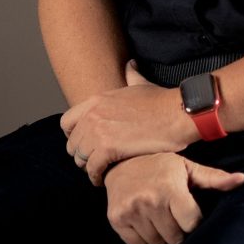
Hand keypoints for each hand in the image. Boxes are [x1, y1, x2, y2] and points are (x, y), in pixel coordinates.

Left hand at [61, 61, 196, 183]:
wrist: (176, 113)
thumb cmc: (161, 101)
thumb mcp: (141, 84)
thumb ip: (131, 75)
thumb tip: (130, 65)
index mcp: (96, 100)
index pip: (66, 123)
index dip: (74, 136)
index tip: (86, 144)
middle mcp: (93, 114)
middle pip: (72, 144)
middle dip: (82, 155)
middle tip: (96, 161)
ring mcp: (99, 131)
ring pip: (80, 159)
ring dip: (89, 167)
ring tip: (101, 171)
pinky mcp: (109, 148)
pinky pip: (92, 169)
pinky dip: (97, 177)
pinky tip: (105, 178)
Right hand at [105, 152, 243, 243]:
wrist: (120, 161)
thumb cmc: (160, 165)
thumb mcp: (187, 167)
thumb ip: (214, 178)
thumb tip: (242, 179)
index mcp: (170, 187)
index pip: (191, 224)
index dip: (193, 219)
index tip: (187, 209)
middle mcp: (150, 200)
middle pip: (174, 237)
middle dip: (176, 228)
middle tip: (170, 211)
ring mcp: (132, 211)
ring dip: (160, 234)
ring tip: (157, 214)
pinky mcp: (117, 219)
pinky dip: (144, 240)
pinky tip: (144, 220)